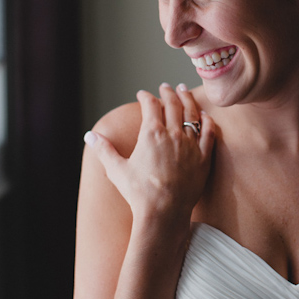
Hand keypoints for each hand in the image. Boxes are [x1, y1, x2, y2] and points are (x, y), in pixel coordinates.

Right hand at [84, 84, 214, 220]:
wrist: (164, 212)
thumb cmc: (139, 193)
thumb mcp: (116, 170)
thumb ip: (104, 150)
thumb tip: (89, 136)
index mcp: (151, 134)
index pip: (150, 105)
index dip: (146, 97)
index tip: (142, 94)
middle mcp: (173, 134)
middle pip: (173, 104)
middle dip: (168, 92)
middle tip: (165, 86)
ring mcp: (191, 145)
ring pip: (192, 114)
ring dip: (188, 100)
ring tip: (184, 91)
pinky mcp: (204, 157)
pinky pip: (209, 133)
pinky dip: (207, 121)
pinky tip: (205, 115)